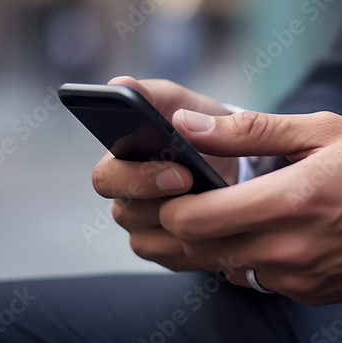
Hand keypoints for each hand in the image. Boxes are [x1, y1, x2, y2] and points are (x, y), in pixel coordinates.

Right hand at [90, 76, 238, 270]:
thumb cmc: (201, 122)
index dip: (137, 178)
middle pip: (126, 213)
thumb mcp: (182, 102)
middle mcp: (125, 198)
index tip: (180, 169)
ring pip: (149, 239)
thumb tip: (120, 85)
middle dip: (164, 201)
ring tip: (219, 204)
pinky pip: (173, 257)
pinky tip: (222, 226)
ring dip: (185, 222)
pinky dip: (197, 243)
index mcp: (120, 161)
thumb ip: (153, 94)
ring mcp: (143, 227)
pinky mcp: (165, 249)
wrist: (236, 153)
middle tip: (198, 184)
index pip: (105, 179)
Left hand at [159, 109, 341, 304]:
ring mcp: (299, 278)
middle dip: (185, 224)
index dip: (171, 204)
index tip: (179, 185)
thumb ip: (250, 131)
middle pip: (199, 250)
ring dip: (217, 243)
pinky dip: (250, 259)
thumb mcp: (322, 130)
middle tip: (197, 196)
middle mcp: (288, 249)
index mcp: (287, 201)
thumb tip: (188, 126)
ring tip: (235, 211)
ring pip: (225, 268)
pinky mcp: (312, 294)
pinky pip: (259, 281)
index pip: (194, 220)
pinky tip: (271, 231)